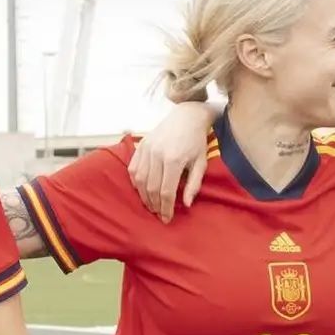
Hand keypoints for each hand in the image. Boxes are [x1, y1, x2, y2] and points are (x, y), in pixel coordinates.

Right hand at [127, 102, 215, 221]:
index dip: (166, 208)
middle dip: (155, 205)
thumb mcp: (201, 163)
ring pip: (140, 180)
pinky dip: (136, 182)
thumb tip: (186, 204)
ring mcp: (147, 149)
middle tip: (159, 214)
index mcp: (174, 160)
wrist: (187, 116)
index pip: (166, 191)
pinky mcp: (141, 145)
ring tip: (151, 205)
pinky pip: (133, 169)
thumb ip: (194, 185)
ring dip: (144, 196)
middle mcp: (157, 155)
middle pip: (151, 188)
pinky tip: (142, 190)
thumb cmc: (197, 141)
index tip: (167, 218)